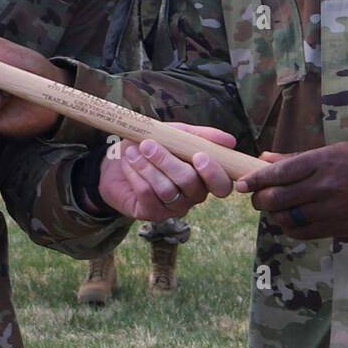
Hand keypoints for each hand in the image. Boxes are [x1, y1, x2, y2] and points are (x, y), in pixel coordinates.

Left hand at [96, 126, 235, 220]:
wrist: (118, 157)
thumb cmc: (152, 144)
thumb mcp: (176, 134)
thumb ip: (200, 136)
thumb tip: (230, 141)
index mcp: (204, 177)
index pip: (222, 185)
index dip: (214, 174)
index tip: (199, 156)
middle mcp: (192, 195)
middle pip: (191, 185)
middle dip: (168, 162)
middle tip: (148, 144)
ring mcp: (173, 207)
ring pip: (167, 190)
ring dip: (147, 166)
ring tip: (133, 150)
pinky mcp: (151, 213)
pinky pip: (147, 194)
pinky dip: (136, 174)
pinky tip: (129, 162)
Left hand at [235, 145, 347, 239]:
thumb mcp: (330, 151)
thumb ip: (295, 158)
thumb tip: (263, 157)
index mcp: (320, 162)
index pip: (278, 173)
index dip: (255, 180)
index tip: (241, 184)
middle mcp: (324, 186)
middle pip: (278, 198)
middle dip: (260, 199)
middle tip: (257, 198)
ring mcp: (331, 208)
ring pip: (288, 218)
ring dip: (274, 215)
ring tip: (273, 210)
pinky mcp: (339, 227)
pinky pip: (304, 232)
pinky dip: (290, 229)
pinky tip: (289, 222)